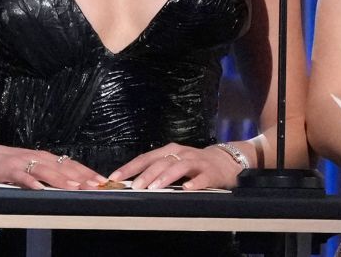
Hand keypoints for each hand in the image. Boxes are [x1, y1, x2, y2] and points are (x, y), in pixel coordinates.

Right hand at [0, 142, 105, 190]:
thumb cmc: (1, 165)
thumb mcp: (26, 169)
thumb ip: (42, 176)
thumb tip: (65, 186)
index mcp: (42, 158)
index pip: (70, 164)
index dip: (87, 172)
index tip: (103, 181)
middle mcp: (35, 157)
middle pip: (63, 167)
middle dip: (82, 177)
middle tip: (99, 185)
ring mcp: (21, 162)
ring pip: (46, 171)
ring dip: (63, 180)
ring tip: (78, 188)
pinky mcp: (6, 170)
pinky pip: (21, 177)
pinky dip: (32, 183)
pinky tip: (41, 190)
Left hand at [109, 142, 244, 190]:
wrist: (225, 161)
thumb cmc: (193, 165)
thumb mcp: (174, 163)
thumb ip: (156, 170)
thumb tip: (130, 184)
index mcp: (170, 151)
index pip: (146, 158)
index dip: (130, 167)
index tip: (115, 178)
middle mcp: (182, 154)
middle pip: (161, 162)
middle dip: (146, 174)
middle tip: (135, 187)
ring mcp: (197, 162)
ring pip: (180, 167)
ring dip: (166, 177)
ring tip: (155, 188)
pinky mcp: (211, 172)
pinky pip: (202, 178)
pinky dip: (195, 183)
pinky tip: (187, 189)